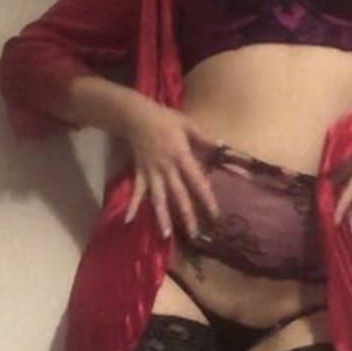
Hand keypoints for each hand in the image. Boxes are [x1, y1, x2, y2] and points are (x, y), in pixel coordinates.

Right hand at [123, 99, 218, 238]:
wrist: (135, 115)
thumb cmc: (164, 119)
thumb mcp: (188, 124)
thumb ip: (204, 138)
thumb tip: (223, 146)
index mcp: (181, 157)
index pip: (197, 182)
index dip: (206, 199)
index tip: (215, 214)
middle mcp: (167, 169)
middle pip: (178, 195)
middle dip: (186, 216)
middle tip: (194, 235)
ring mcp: (151, 173)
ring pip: (158, 198)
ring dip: (161, 217)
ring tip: (165, 235)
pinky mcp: (139, 173)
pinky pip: (136, 192)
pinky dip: (132, 206)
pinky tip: (128, 220)